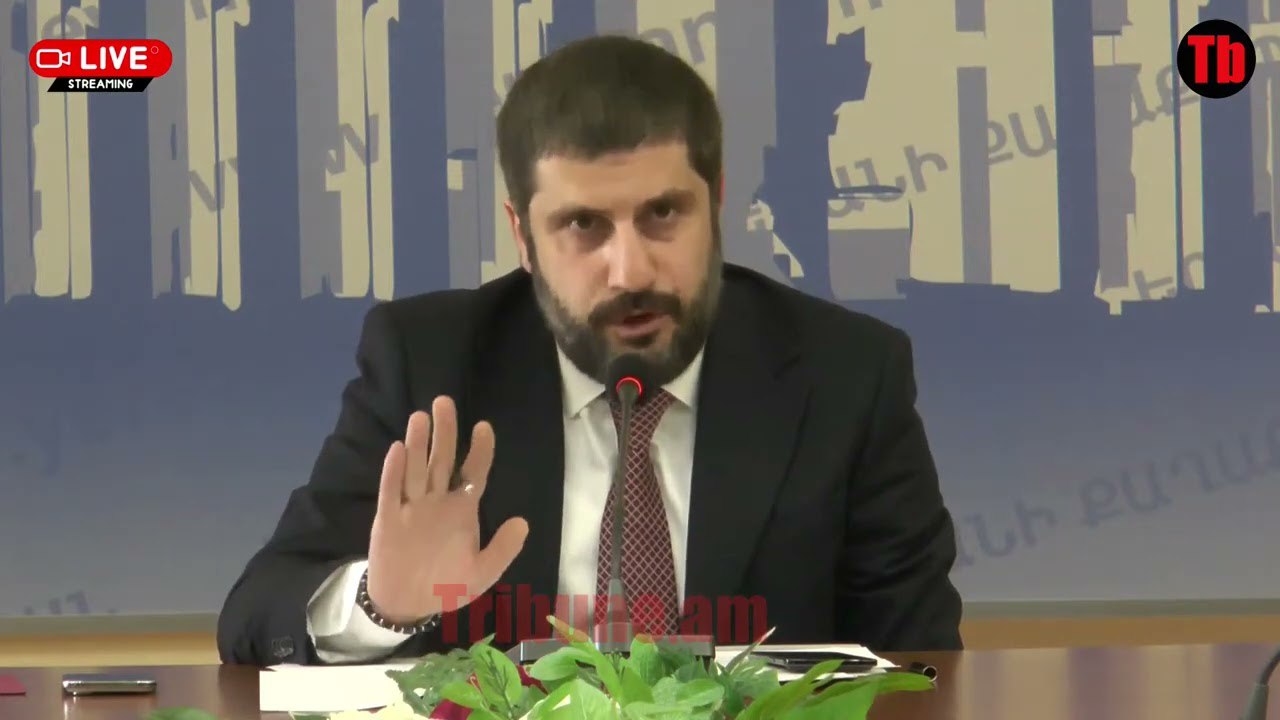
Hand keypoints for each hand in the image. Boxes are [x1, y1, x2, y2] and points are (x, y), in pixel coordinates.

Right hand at [366, 396, 528, 623]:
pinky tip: (397, 449)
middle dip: (444, 432)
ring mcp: (412, 507)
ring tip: (420, 417)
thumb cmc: (446, 585)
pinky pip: (391, 492)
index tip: (484, 426)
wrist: (407, 605)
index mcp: (462, 509)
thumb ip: (503, 549)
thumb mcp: (482, 573)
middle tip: (444, 401)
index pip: (473, 471)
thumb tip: (523, 523)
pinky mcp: (388, 519)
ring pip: (416, 469)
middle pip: (442, 460)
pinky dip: (393, 472)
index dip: (481, 450)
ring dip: (417, 444)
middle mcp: (437, 501)